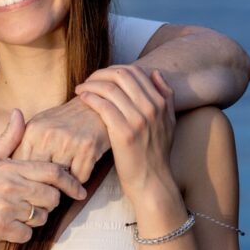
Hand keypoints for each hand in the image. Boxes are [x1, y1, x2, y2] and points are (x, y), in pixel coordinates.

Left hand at [0, 98, 110, 182]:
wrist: (96, 108)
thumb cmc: (62, 121)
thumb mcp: (35, 126)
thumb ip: (10, 138)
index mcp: (31, 131)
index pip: (20, 165)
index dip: (22, 181)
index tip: (24, 189)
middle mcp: (48, 135)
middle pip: (38, 175)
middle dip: (40, 188)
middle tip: (42, 198)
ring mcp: (69, 141)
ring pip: (59, 179)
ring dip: (60, 186)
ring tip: (59, 188)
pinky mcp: (88, 149)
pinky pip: (79, 177)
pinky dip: (79, 181)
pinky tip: (78, 175)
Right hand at [0, 110, 86, 246]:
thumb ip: (8, 138)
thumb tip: (19, 113)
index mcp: (10, 167)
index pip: (53, 171)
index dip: (71, 182)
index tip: (80, 191)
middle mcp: (10, 184)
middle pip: (52, 197)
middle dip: (49, 205)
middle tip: (35, 206)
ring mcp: (5, 206)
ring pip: (41, 217)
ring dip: (33, 221)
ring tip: (15, 216)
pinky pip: (26, 235)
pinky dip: (20, 235)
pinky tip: (6, 228)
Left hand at [75, 65, 176, 197]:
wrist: (151, 180)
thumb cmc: (155, 152)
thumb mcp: (169, 122)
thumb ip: (166, 96)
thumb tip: (155, 73)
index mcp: (160, 103)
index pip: (135, 71)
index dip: (113, 69)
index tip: (101, 77)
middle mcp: (151, 108)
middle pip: (121, 75)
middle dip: (100, 73)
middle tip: (88, 81)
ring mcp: (138, 120)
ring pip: (110, 88)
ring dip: (91, 84)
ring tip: (80, 89)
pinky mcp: (124, 133)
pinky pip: (103, 106)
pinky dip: (90, 98)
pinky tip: (82, 98)